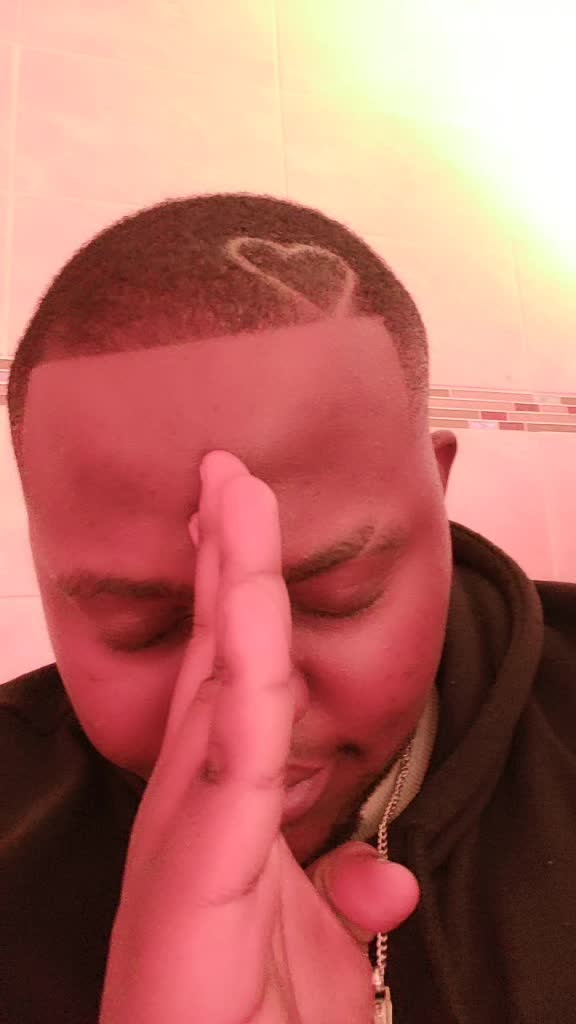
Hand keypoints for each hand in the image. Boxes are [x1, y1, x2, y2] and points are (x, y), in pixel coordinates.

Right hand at [99, 451, 419, 1023]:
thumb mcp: (314, 950)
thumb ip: (344, 894)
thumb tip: (390, 879)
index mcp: (214, 808)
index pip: (226, 680)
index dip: (233, 597)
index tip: (237, 521)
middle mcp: (191, 800)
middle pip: (213, 653)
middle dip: (223, 558)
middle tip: (225, 473)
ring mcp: (188, 825)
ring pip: (220, 676)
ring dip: (230, 579)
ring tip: (232, 494)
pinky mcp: (197, 865)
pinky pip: (232, 752)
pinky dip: (242, 670)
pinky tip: (249, 603)